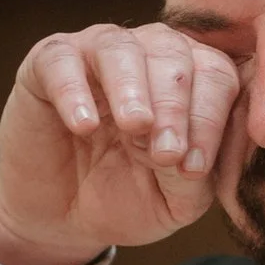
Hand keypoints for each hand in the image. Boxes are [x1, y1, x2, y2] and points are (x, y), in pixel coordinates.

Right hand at [0, 23, 239, 264]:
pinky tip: (84, 126)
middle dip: (175, 107)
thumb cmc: (129, 196)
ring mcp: (98, 52)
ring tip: (134, 127)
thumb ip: (193, 177)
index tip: (196, 168)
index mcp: (193, 79)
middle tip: (166, 153)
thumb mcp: (173, 201)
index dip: (211, 119)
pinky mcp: (48, 62)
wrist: (64, 217)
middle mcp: (150, 53)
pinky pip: (61, 60)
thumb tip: (194, 156)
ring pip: (120, 47)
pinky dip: (74, 90)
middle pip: (174, 55)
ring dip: (131, 88)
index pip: (217, 77)